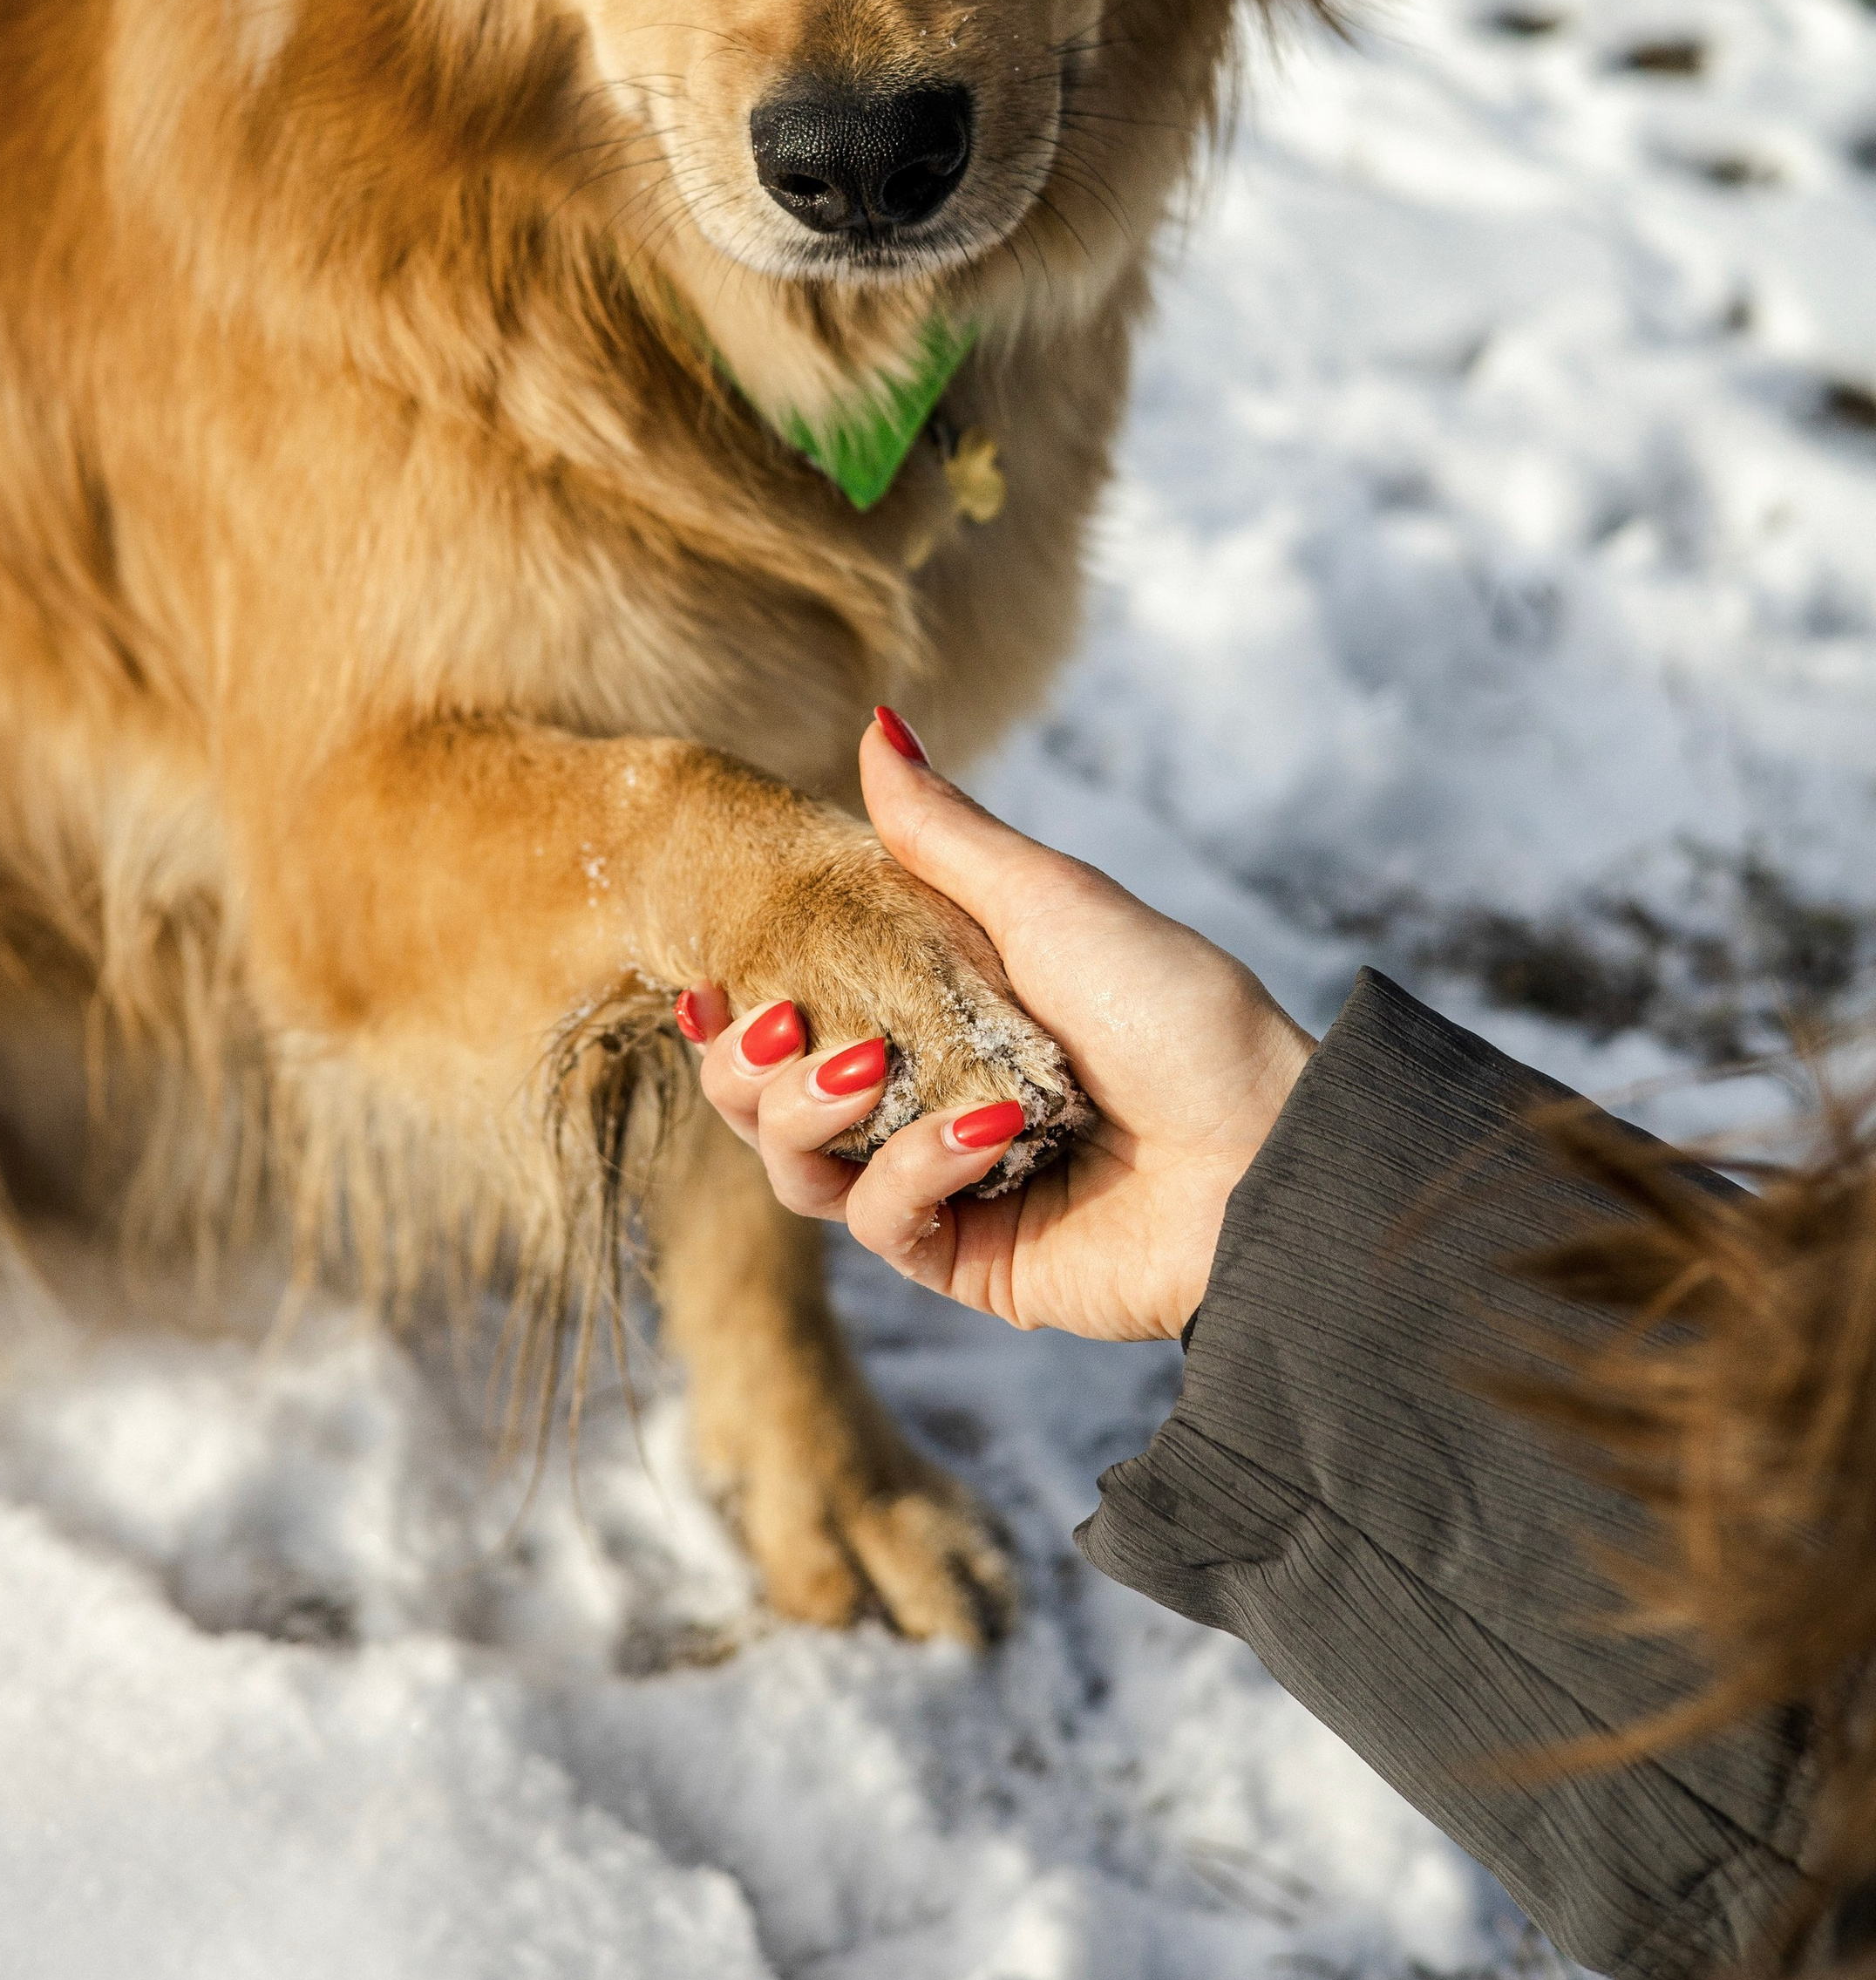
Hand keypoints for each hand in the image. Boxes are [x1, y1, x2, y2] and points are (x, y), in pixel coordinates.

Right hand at [685, 714, 1312, 1340]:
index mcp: (935, 1009)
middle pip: (766, 1099)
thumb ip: (944, 832)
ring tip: (868, 1068)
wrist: (1269, 1147)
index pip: (793, 1011)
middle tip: (775, 1019)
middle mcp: (924, 1096)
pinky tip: (981, 1133)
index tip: (710, 977)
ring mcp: (941, 1183)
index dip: (736, 1003)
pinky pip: (880, 1222)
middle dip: (746, 1065)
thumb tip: (878, 722)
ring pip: (797, 1169)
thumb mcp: (1050, 901)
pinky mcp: (966, 1257)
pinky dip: (913, 1169)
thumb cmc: (1178, 1009)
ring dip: (803, 1112)